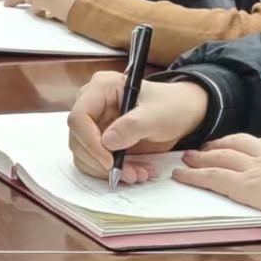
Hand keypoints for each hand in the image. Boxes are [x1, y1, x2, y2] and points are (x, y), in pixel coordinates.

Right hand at [66, 72, 209, 183]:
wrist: (183, 113)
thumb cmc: (171, 105)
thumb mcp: (157, 115)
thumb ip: (132, 126)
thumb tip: (107, 142)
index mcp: (101, 87)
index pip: (79, 117)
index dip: (90, 142)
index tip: (109, 161)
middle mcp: (92, 105)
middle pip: (78, 140)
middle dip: (101, 162)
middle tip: (129, 173)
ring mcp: (94, 124)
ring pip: (84, 155)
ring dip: (109, 171)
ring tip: (138, 173)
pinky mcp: (100, 141)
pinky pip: (95, 162)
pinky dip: (113, 172)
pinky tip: (135, 171)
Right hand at [173, 134, 260, 217]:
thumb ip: (258, 210)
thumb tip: (249, 209)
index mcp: (248, 186)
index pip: (215, 177)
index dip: (194, 176)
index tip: (179, 173)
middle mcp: (254, 167)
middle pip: (222, 158)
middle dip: (202, 157)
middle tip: (188, 156)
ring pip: (240, 143)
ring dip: (222, 142)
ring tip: (212, 144)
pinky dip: (252, 140)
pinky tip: (250, 140)